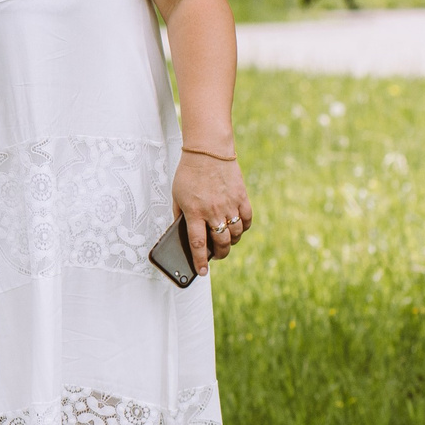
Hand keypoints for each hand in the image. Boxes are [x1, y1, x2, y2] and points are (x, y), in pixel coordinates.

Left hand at [173, 151, 252, 274]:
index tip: (202, 272)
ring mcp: (229, 204)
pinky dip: (244, 227)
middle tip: (216, 256)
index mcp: (194, 212)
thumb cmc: (188, 174)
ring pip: (236, 233)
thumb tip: (183, 234)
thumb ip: (180, 216)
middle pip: (221, 243)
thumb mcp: (177, 196)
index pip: (197, 244)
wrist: (208, 152)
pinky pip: (247, 219)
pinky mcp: (242, 197)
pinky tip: (238, 227)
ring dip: (231, 241)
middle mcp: (213, 211)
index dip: (200, 261)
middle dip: (219, 254)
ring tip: (226, 241)